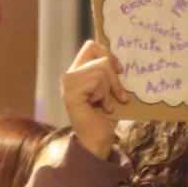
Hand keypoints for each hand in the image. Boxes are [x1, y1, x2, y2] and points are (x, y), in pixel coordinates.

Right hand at [61, 40, 127, 159]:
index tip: (119, 69)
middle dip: (114, 77)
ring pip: (101, 69)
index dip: (108, 53)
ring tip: (106, 104)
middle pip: (100, 57)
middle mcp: (69, 75)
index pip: (91, 46)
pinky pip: (97, 81)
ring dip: (110, 90)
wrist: (97, 140)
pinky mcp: (71, 93)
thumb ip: (107, 73)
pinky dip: (105, 96)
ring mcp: (68, 84)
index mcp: (77, 72)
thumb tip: (118, 60)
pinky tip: (102, 108)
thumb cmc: (105, 117)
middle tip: (118, 95)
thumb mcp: (108, 89)